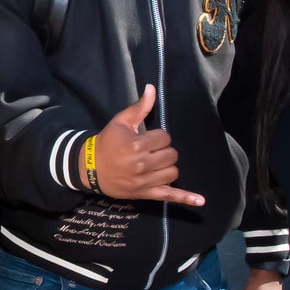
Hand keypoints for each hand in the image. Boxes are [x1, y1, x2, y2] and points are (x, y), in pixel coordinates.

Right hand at [86, 85, 205, 205]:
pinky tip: (200, 201)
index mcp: (137, 145)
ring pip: (173, 172)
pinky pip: (169, 196)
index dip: (158, 137)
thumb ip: (139, 107)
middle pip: (171, 155)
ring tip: (155, 165)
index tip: (147, 139)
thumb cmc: (106, 143)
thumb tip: (152, 88)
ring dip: (167, 167)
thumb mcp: (120, 122)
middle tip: (149, 152)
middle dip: (163, 151)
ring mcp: (145, 181)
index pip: (165, 138)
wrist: (89, 168)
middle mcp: (143, 164)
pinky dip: (186, 198)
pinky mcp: (146, 193)